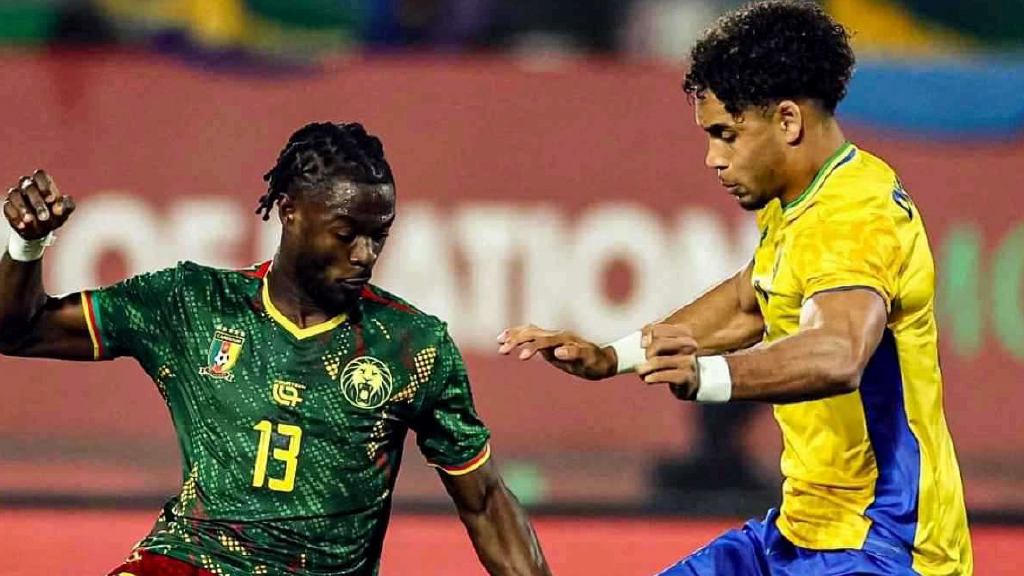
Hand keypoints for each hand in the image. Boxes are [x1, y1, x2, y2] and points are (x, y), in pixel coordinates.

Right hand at [3, 170, 75, 240]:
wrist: (41, 229)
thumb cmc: (54, 215)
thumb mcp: (64, 212)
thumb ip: (66, 207)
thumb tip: (58, 208)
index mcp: (43, 183)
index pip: (40, 175)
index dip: (45, 186)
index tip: (51, 199)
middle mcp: (27, 185)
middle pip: (29, 187)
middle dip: (37, 203)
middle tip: (44, 217)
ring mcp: (16, 194)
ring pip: (14, 194)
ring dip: (22, 207)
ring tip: (29, 220)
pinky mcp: (8, 205)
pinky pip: (7, 206)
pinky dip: (14, 215)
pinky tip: (22, 225)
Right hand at [497, 324, 616, 380]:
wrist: (601, 360)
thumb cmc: (596, 362)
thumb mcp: (587, 360)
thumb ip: (574, 354)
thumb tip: (558, 352)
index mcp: (563, 339)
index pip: (543, 341)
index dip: (532, 347)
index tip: (521, 358)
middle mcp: (556, 335)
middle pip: (532, 333)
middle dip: (516, 340)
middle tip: (502, 350)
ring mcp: (552, 337)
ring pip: (529, 332)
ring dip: (514, 335)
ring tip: (499, 341)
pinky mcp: (549, 342)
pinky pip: (531, 335)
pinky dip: (518, 335)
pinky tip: (507, 338)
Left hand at [638, 323, 699, 399]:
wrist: (689, 380)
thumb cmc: (672, 358)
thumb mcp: (665, 342)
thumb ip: (652, 334)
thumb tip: (644, 342)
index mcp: (684, 332)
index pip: (656, 330)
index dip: (645, 337)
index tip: (643, 345)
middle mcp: (689, 345)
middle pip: (658, 344)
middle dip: (647, 353)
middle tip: (645, 360)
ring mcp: (689, 361)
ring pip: (658, 361)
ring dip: (645, 368)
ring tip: (641, 372)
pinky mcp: (686, 377)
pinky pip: (663, 376)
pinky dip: (652, 378)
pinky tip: (648, 379)